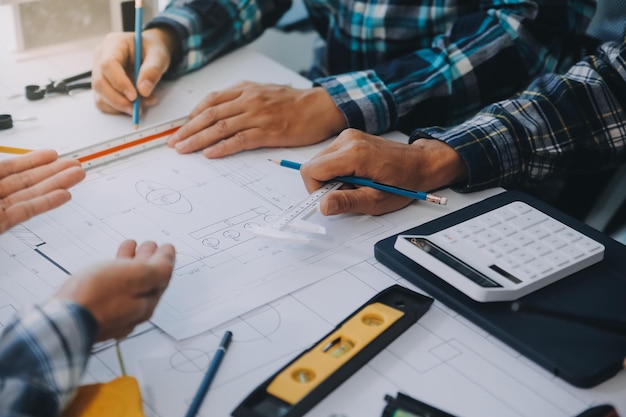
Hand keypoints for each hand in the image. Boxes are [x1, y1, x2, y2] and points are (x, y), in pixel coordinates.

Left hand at [0, 150, 84, 233]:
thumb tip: (4, 159)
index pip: (9, 169)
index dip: (32, 161)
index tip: (52, 155)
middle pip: (25, 181)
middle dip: (53, 172)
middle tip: (74, 165)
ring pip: (30, 195)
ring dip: (56, 184)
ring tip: (78, 175)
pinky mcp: (0, 224)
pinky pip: (25, 212)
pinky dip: (45, 203)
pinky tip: (63, 195)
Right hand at [55, 240, 175, 340]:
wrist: (61, 320)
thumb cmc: (97, 297)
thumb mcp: (136, 276)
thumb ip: (157, 269)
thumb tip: (169, 260)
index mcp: (146, 304)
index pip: (162, 278)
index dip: (165, 259)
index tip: (167, 247)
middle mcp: (132, 313)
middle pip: (146, 282)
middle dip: (149, 260)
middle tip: (150, 245)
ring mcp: (112, 314)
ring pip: (127, 284)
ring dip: (131, 263)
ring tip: (129, 247)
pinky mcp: (94, 311)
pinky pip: (111, 288)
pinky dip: (114, 272)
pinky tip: (107, 265)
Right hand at [92, 28, 177, 115]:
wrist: (149, 51)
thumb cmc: (152, 50)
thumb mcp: (159, 56)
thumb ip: (153, 70)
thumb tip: (143, 91)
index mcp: (114, 44)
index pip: (108, 64)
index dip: (119, 83)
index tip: (134, 97)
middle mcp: (101, 57)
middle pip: (100, 82)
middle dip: (118, 100)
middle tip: (136, 109)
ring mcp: (99, 71)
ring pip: (99, 95)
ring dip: (119, 106)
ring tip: (140, 107)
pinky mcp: (102, 85)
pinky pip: (103, 101)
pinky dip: (118, 108)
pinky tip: (134, 106)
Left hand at [167, 81, 347, 157]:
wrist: (319, 107)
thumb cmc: (293, 102)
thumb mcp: (264, 91)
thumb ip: (242, 97)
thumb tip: (219, 111)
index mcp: (245, 89)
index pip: (211, 101)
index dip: (192, 115)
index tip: (180, 128)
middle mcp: (248, 100)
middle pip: (210, 115)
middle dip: (188, 130)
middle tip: (173, 142)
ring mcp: (257, 116)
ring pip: (220, 128)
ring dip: (198, 140)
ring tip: (184, 150)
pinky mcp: (268, 132)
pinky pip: (239, 140)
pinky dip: (222, 147)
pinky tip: (209, 154)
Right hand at [299, 129, 467, 214]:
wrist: (421, 163)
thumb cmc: (404, 182)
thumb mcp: (376, 200)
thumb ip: (347, 202)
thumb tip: (323, 205)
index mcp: (354, 154)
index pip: (311, 171)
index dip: (315, 190)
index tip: (331, 199)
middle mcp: (348, 140)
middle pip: (314, 165)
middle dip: (325, 184)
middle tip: (349, 192)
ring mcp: (349, 136)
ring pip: (321, 162)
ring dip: (333, 177)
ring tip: (356, 183)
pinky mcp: (350, 137)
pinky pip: (331, 156)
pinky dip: (339, 169)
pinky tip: (356, 175)